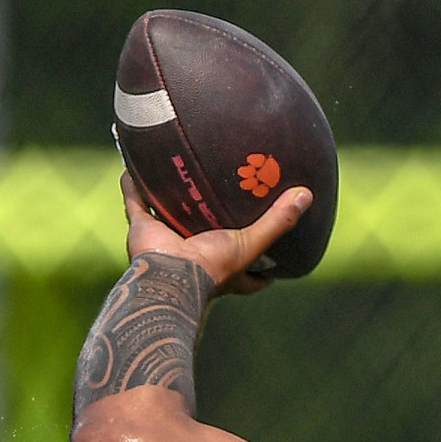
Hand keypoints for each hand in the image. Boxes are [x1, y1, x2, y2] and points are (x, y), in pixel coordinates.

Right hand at [120, 172, 313, 295]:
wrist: (167, 276)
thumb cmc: (212, 266)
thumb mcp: (252, 244)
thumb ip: (279, 222)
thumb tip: (307, 195)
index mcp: (227, 269)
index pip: (252, 273)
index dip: (264, 267)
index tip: (279, 258)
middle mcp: (197, 256)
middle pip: (210, 240)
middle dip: (215, 225)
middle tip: (228, 200)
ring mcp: (168, 242)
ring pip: (170, 218)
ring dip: (171, 201)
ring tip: (180, 176)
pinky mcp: (144, 230)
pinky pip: (136, 203)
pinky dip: (133, 186)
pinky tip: (133, 165)